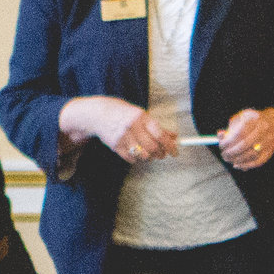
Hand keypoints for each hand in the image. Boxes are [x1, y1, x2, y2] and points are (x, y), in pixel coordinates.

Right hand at [61, 96, 175, 164]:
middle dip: (160, 153)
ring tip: (148, 152)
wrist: (98, 114)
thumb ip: (156, 126)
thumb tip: (173, 136)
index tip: (175, 152)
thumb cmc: (123, 114)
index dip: (170, 145)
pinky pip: (131, 158)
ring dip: (149, 157)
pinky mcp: (115, 146)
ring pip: (142, 155)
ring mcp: (122, 137)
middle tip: (161, 154)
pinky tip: (135, 151)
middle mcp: (132, 127)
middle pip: (152, 147)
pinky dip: (136, 158)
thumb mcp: (141, 115)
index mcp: (141, 117)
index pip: (160, 134)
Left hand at [219, 107, 273, 172]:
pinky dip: (247, 165)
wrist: (273, 124)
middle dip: (232, 152)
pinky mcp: (271, 150)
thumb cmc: (251, 122)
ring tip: (229, 160)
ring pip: (252, 154)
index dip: (228, 141)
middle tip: (224, 155)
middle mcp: (264, 128)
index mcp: (254, 118)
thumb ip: (229, 128)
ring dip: (238, 160)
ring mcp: (269, 140)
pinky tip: (238, 165)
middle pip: (245, 144)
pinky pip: (259, 161)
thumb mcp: (239, 119)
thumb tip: (219, 136)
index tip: (221, 146)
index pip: (240, 133)